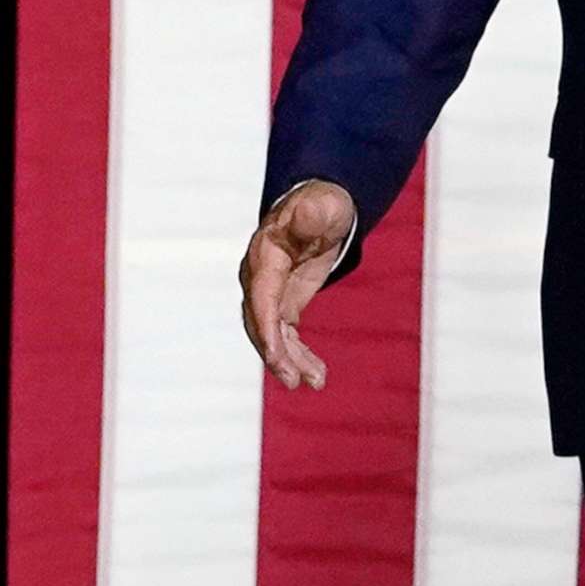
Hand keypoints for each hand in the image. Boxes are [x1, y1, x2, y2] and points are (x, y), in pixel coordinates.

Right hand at [237, 180, 354, 389]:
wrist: (320, 206)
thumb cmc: (323, 203)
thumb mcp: (324, 203)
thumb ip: (316, 211)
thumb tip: (311, 212)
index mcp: (266, 255)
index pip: (261, 297)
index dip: (266, 328)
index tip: (276, 356)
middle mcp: (260, 278)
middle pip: (260, 323)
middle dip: (276, 354)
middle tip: (295, 380)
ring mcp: (269, 293)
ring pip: (273, 335)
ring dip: (291, 361)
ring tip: (315, 382)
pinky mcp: (283, 304)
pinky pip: (285, 336)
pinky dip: (298, 356)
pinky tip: (316, 375)